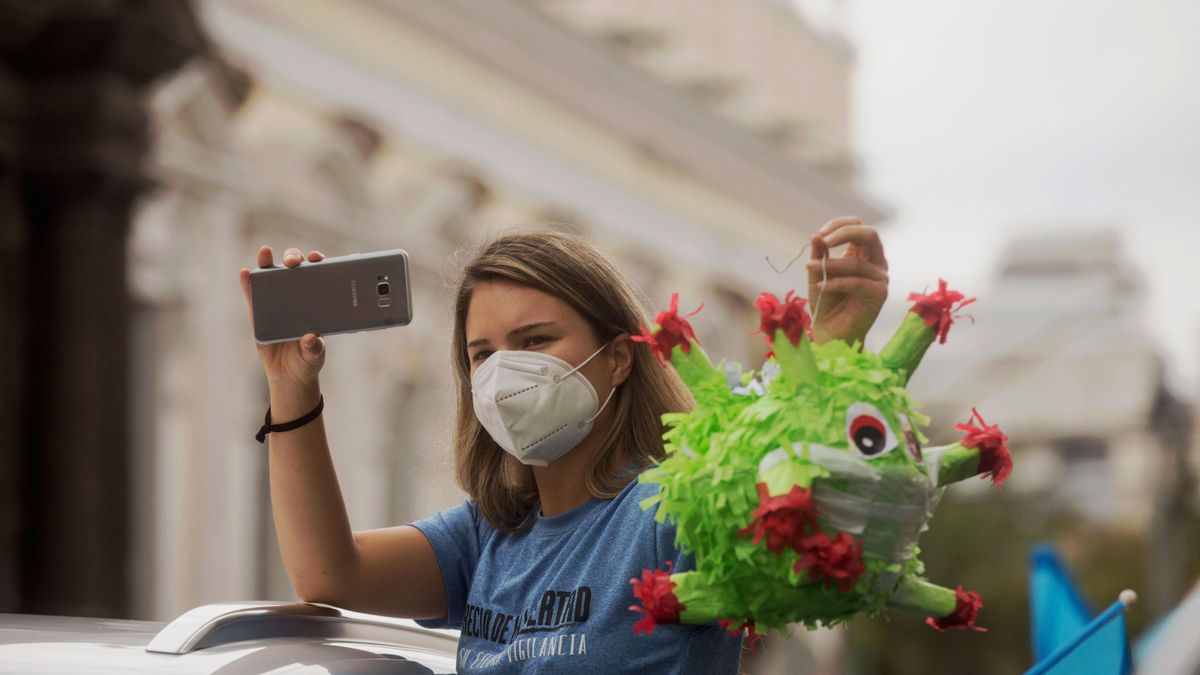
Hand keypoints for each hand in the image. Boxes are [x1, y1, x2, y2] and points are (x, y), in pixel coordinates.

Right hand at [239, 246, 327, 387]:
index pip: (318, 276)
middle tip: (292, 262)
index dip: (317, 263)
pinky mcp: (259, 311)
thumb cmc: (306, 360)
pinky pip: (252, 294)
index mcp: (316, 302)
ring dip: (267, 262)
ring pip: (271, 276)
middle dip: (293, 259)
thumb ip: (313, 348)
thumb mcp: (313, 356)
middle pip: (295, 269)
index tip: (316, 258)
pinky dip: (248, 283)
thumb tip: (310, 340)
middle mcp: (297, 296)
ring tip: (264, 252)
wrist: (288, 375)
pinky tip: (245, 273)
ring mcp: (276, 301)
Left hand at [806, 217, 887, 345]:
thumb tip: (816, 235)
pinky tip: (821, 287)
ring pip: (857, 262)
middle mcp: (875, 262)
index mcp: (862, 253)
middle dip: (844, 233)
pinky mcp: (880, 293)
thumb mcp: (817, 274)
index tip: (819, 235)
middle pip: (870, 233)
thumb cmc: (825, 302)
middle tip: (823, 240)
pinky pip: (857, 282)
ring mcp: (880, 277)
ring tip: (810, 268)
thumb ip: (819, 255)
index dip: (839, 225)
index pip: (858, 225)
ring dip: (830, 265)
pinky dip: (836, 282)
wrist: (831, 332)